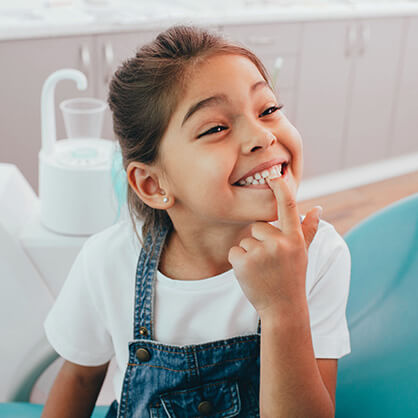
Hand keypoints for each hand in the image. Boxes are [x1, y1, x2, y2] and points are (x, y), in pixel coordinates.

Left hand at [228, 170, 322, 316]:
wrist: (283, 309)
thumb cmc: (292, 278)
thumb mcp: (302, 253)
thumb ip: (308, 229)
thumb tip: (317, 208)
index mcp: (294, 238)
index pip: (288, 207)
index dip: (280, 189)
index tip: (273, 174)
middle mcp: (279, 243)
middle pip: (258, 227)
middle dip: (260, 241)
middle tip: (270, 261)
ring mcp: (261, 253)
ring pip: (245, 240)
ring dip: (249, 253)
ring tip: (262, 270)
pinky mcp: (244, 262)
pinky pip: (235, 251)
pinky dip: (239, 262)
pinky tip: (251, 274)